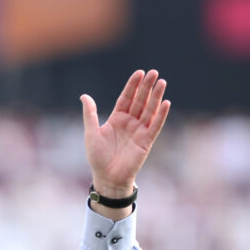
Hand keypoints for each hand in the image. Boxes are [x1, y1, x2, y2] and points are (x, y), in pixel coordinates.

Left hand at [81, 69, 169, 198]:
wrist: (107, 177)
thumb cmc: (98, 157)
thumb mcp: (91, 132)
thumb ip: (90, 114)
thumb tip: (84, 96)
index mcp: (117, 119)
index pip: (126, 98)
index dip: (133, 86)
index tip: (139, 73)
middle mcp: (130, 122)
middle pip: (140, 101)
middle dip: (146, 87)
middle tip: (153, 72)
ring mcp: (139, 131)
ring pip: (149, 110)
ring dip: (156, 97)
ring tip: (161, 82)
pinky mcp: (146, 141)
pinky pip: (155, 126)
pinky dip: (161, 115)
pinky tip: (165, 103)